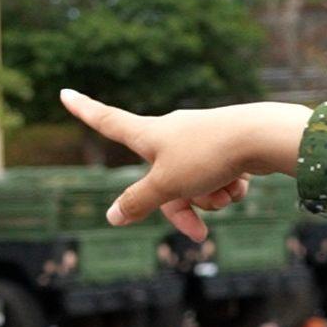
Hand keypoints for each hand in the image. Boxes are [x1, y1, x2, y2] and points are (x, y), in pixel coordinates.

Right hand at [58, 90, 312, 241]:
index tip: (64, 92)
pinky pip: (218, 179)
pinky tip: (243, 182)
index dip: (84, 110)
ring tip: (228, 190)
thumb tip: (111, 217)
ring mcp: (198, 139)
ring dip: (211, 199)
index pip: (107, 121)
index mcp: (148, 133)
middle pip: (161, 182)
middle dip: (182, 208)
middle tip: (198, 235)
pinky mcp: (224, 147)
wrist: (262, 136)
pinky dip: (229, 188)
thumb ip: (138, 202)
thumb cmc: (209, 156)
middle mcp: (171, 133)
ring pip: (194, 184)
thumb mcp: (167, 186)